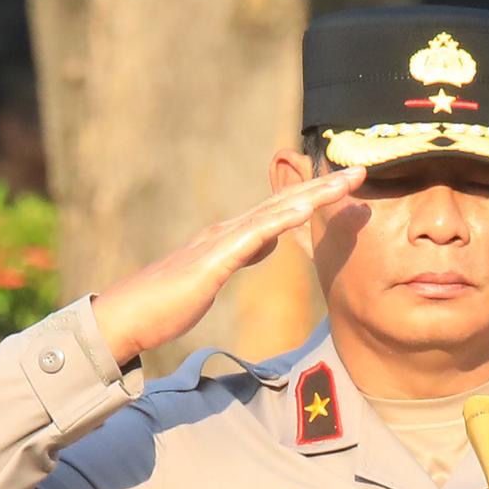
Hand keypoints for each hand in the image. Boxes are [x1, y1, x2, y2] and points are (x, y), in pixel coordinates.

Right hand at [86, 161, 364, 371]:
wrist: (126, 316)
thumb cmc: (164, 303)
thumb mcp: (216, 275)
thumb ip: (244, 255)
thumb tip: (270, 241)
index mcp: (230, 237)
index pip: (280, 211)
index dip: (315, 197)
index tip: (347, 188)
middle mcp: (227, 231)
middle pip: (285, 202)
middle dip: (324, 187)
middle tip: (362, 172)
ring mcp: (220, 242)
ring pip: (276, 211)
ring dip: (314, 194)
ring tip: (347, 181)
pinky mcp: (214, 260)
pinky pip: (254, 235)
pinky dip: (282, 218)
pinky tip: (306, 208)